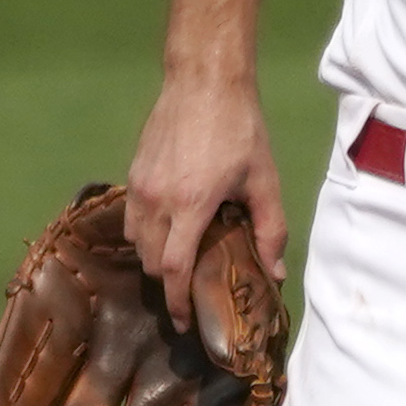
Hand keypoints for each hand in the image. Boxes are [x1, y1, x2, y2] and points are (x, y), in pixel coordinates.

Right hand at [124, 76, 285, 329]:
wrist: (203, 82)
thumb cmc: (241, 131)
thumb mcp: (264, 181)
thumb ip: (270, 230)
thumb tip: (274, 272)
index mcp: (191, 206)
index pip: (173, 269)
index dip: (177, 301)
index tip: (186, 322)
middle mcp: (157, 200)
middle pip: (150, 262)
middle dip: (168, 284)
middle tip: (190, 294)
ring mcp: (139, 187)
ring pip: (135, 242)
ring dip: (154, 260)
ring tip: (180, 265)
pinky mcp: (133, 174)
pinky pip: (130, 219)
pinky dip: (144, 236)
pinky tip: (168, 233)